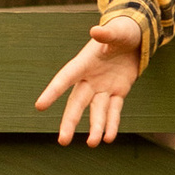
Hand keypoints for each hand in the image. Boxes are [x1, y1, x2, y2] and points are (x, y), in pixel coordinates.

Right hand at [35, 12, 143, 146]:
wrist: (135, 37)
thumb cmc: (122, 31)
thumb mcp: (117, 31)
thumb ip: (107, 34)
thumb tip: (96, 31)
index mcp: (84, 63)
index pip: (65, 78)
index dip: (53, 92)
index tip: (39, 106)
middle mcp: (90, 79)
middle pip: (77, 103)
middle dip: (70, 121)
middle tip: (62, 141)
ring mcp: (103, 87)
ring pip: (96, 111)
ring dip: (95, 128)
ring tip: (93, 144)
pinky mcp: (118, 92)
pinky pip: (114, 111)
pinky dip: (112, 124)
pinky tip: (108, 138)